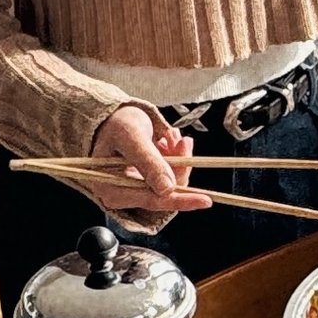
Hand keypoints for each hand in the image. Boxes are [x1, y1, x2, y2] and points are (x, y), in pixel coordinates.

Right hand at [88, 104, 210, 225]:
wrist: (113, 117)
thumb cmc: (115, 124)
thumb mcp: (132, 137)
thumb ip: (149, 161)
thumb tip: (167, 188)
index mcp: (112, 189)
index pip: (152, 200)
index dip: (180, 200)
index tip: (205, 200)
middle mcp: (123, 193)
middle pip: (165, 192)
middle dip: (179, 166)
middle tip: (183, 142)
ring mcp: (135, 187)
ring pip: (171, 182)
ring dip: (178, 158)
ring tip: (173, 138)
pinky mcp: (145, 180)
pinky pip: (169, 174)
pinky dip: (174, 157)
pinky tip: (169, 142)